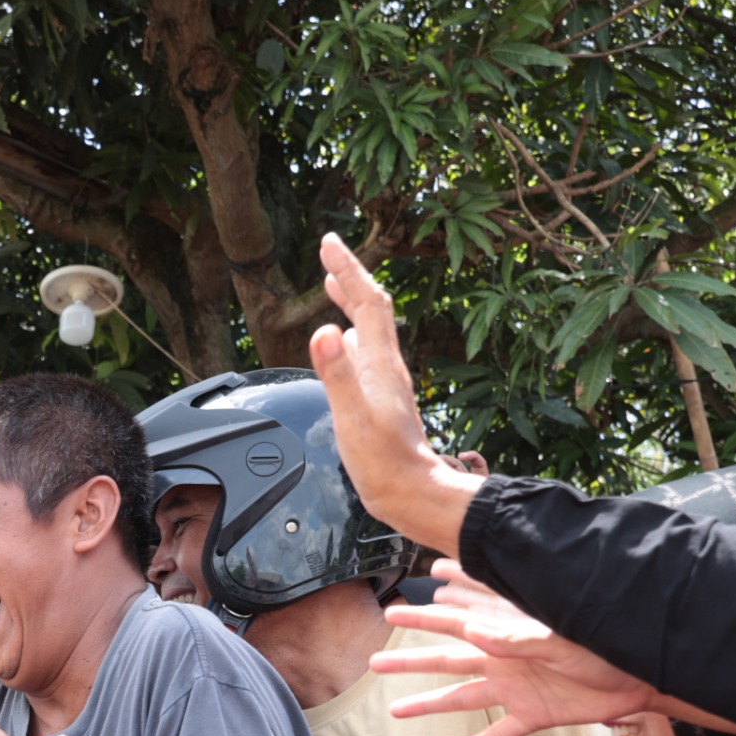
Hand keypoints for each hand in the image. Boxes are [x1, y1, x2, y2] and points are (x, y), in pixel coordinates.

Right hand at [309, 233, 486, 552]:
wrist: (411, 492)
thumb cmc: (382, 461)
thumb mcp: (353, 416)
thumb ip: (337, 373)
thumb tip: (324, 330)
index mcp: (379, 363)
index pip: (365, 303)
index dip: (348, 270)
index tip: (329, 243)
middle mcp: (386, 366)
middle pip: (371, 310)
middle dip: (351, 278)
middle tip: (331, 255)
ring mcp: (386, 383)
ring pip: (370, 330)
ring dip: (352, 305)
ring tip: (337, 289)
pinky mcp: (383, 400)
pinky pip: (367, 354)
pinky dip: (352, 336)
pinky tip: (345, 344)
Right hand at [373, 562, 658, 735]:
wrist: (645, 676)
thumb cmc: (606, 645)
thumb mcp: (560, 637)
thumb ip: (517, 635)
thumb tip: (471, 629)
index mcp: (508, 636)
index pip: (455, 621)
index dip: (423, 615)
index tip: (393, 610)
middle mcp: (505, 662)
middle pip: (446, 661)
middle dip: (410, 660)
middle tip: (375, 661)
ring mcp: (518, 691)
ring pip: (462, 699)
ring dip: (429, 704)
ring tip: (396, 712)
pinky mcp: (537, 716)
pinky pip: (498, 734)